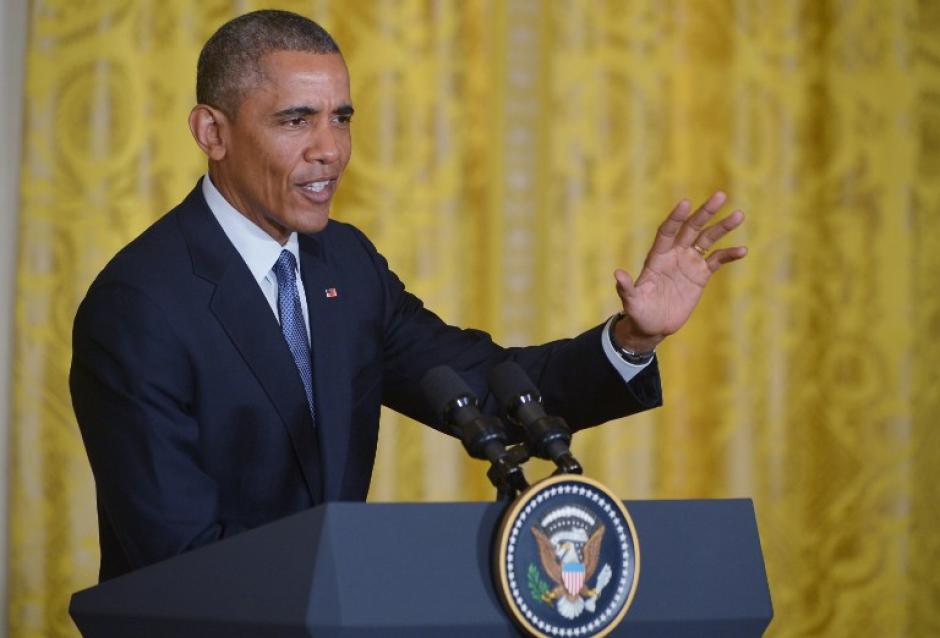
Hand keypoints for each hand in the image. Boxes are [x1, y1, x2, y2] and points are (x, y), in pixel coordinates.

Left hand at [612, 191, 746, 351]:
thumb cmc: (639, 313)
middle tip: (720, 195)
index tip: (685, 203)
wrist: (653, 326)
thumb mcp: (631, 302)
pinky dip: (729, 254)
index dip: (676, 218)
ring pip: (707, 239)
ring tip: (738, 214)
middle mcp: (674, 254)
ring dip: (722, 227)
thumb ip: (626, 288)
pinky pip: (717, 260)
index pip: (667, 231)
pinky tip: (742, 250)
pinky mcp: (701, 275)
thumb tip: (618, 274)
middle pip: (691, 228)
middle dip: (705, 212)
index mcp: (657, 257)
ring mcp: (689, 263)